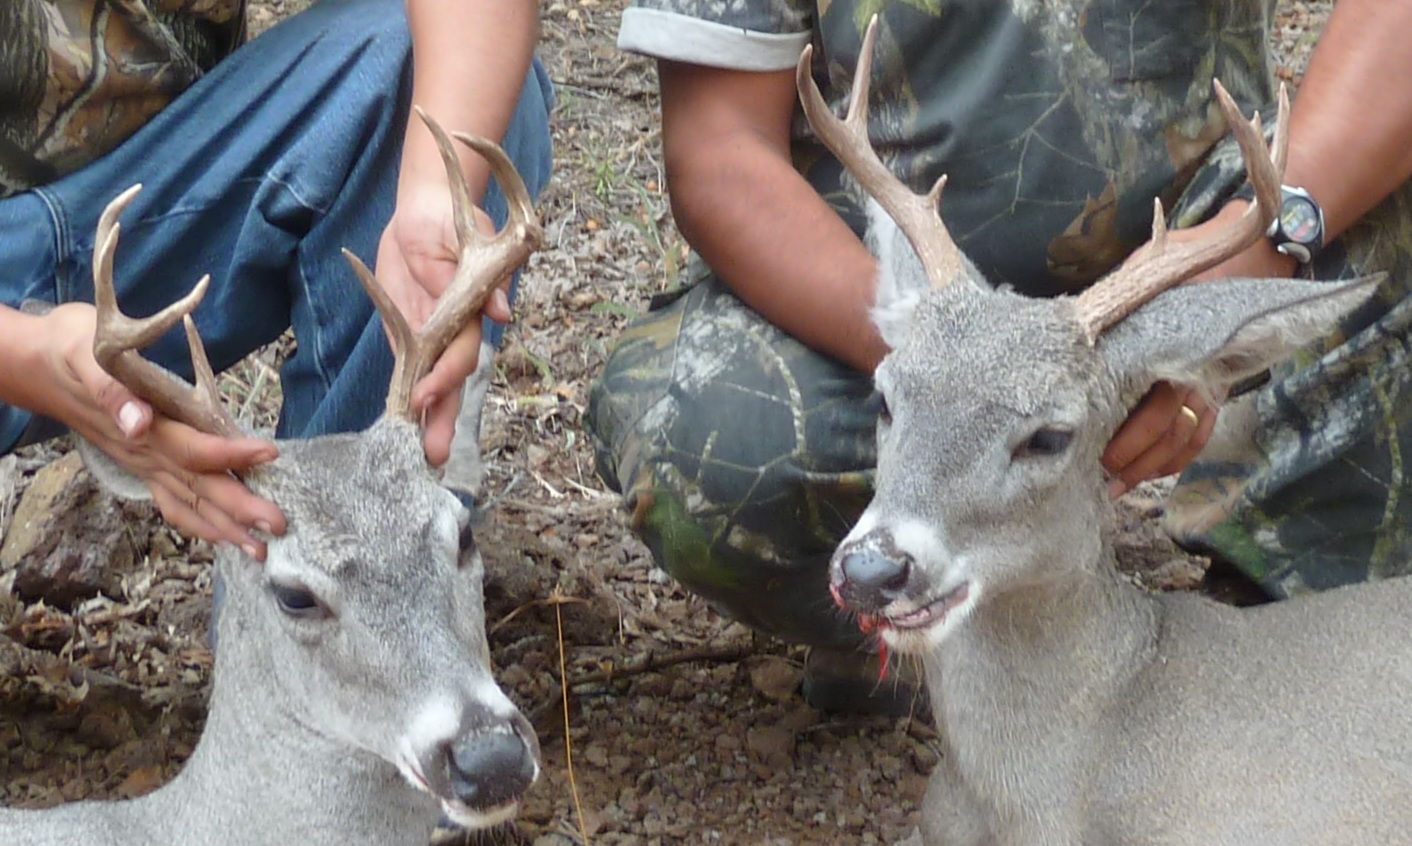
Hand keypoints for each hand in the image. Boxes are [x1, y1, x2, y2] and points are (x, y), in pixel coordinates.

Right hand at [37, 304, 285, 557]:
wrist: (44, 366)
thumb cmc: (77, 350)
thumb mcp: (91, 357)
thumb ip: (115, 392)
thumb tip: (139, 422)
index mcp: (143, 428)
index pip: (194, 448)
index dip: (232, 453)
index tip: (270, 453)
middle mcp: (146, 454)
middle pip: (199, 487)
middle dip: (240, 509)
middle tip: (279, 525)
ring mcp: (143, 465)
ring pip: (189, 503)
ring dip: (225, 528)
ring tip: (260, 549)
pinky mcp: (143, 468)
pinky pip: (174, 503)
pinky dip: (202, 522)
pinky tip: (227, 536)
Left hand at [376, 178, 510, 465]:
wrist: (423, 212)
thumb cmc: (447, 222)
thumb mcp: (460, 242)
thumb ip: (481, 281)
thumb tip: (502, 314)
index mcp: (471, 314)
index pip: (463, 354)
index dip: (445, 377)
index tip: (423, 395)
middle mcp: (455, 333)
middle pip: (452, 383)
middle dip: (443, 418)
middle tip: (434, 455)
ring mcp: (432, 338)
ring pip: (432, 387)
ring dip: (426, 421)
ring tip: (420, 457)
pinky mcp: (409, 337)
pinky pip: (409, 373)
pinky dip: (406, 402)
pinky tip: (402, 430)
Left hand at [1100, 200, 1298, 496]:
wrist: (1244, 258)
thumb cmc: (1181, 266)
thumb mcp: (1147, 272)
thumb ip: (1121, 295)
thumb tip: (1077, 322)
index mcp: (1172, 347)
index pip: (1154, 405)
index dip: (1129, 437)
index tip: (1098, 456)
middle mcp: (1195, 370)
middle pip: (1165, 428)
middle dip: (1132, 457)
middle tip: (1101, 475)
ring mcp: (1209, 384)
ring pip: (1181, 440)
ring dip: (1150, 467)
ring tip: (1116, 484)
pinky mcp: (1215, 393)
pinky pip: (1197, 438)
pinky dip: (1173, 461)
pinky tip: (1146, 474)